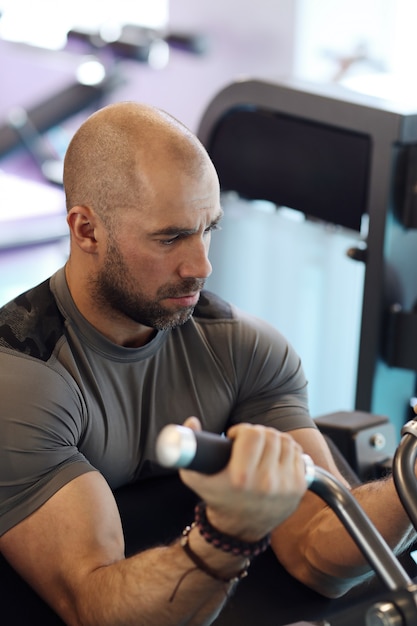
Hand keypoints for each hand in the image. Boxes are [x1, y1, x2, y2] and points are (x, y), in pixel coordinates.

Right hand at [179, 418, 307, 541]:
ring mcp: (286, 485)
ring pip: (286, 441)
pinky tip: (274, 456)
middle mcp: (267, 483)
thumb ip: (189, 448)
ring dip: (273, 439)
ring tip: (261, 448)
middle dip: (257, 433)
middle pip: (270, 435)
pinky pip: (298, 453)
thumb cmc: (217, 498)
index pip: (252, 434)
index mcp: (242, 479)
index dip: (242, 430)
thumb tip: (191, 421)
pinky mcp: (300, 487)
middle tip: (248, 441)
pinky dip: (287, 449)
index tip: (235, 437)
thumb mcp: (195, 477)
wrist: (240, 529)